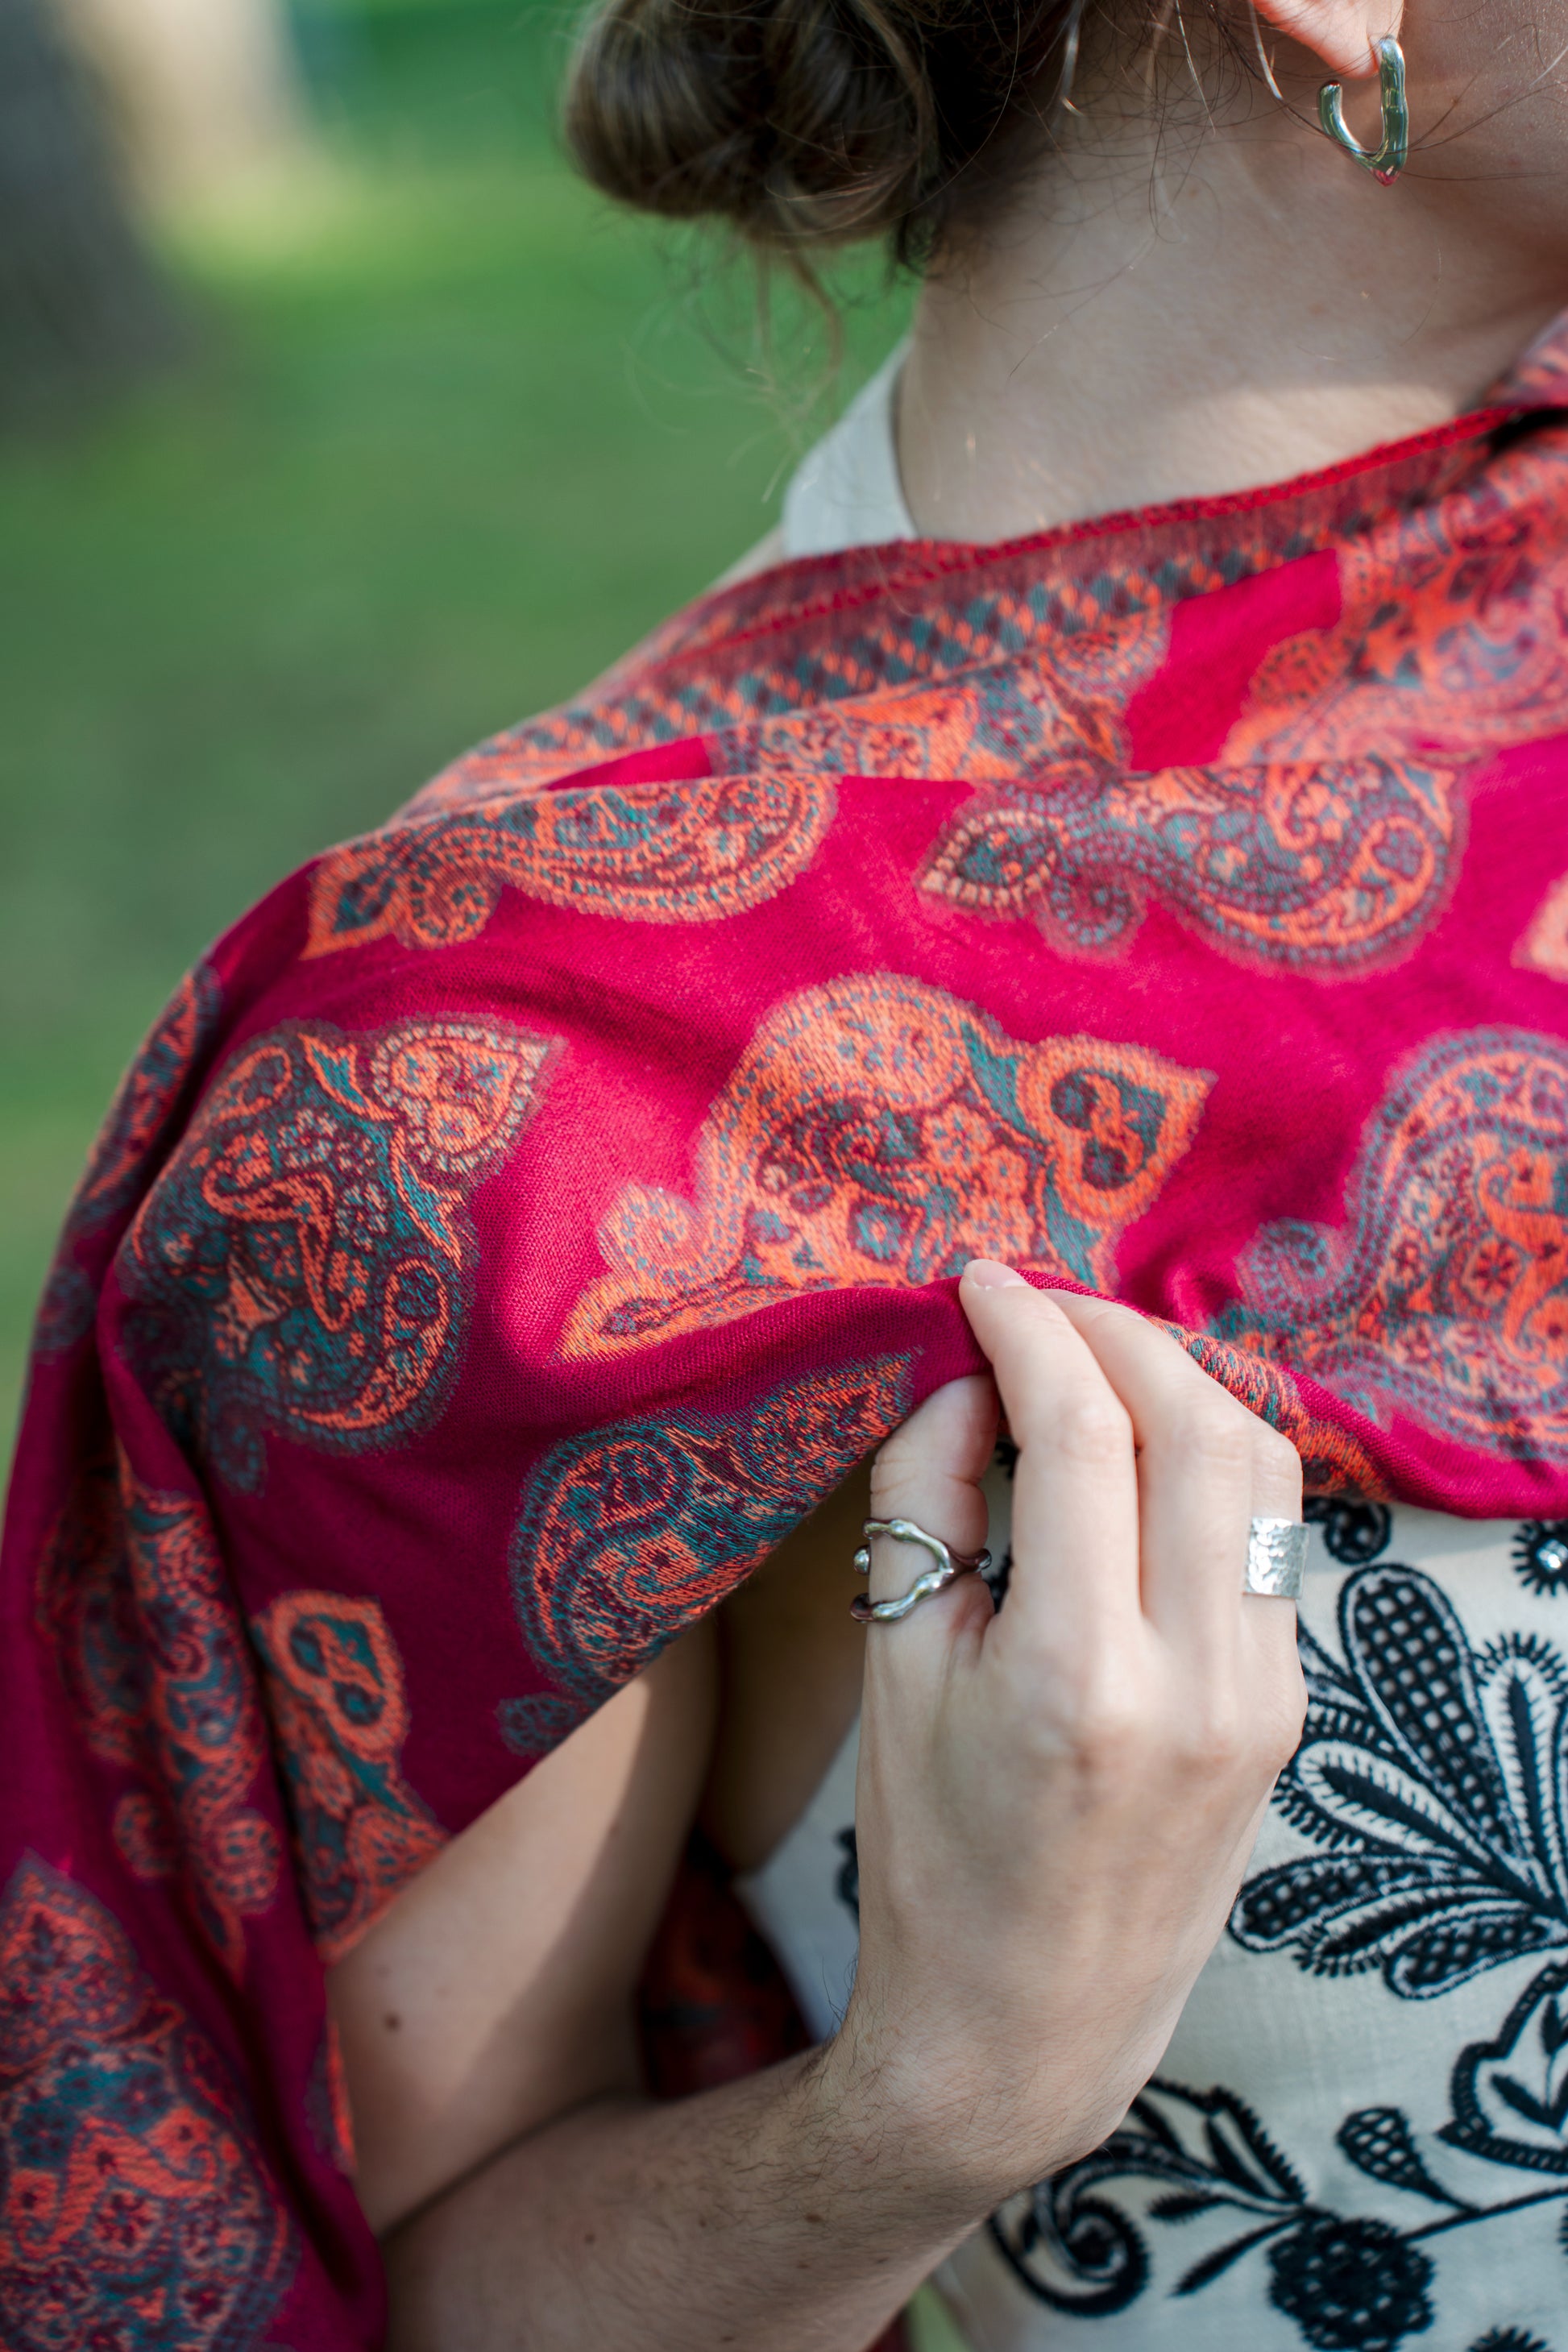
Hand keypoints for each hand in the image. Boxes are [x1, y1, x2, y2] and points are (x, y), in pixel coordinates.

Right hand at [826, 1262, 1306, 2208]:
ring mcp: (1263, 1695)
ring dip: (1177, 1381)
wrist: (1027, 2026)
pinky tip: (1134, 1453)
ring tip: (1088, 1359)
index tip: (975, 1280)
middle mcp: (1198, 1680)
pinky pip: (1262, 1535)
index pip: (1076, 1431)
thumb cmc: (928, 1857)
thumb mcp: (892, 1671)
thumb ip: (927, 1500)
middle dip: (1112, 1329)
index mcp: (1077, 1678)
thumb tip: (972, 1378)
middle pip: (1197, 1421)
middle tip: (1033, 1304)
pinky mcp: (1286, 1705)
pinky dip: (1203, 1461)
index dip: (1024, 1326)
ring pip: (1258, 1466)